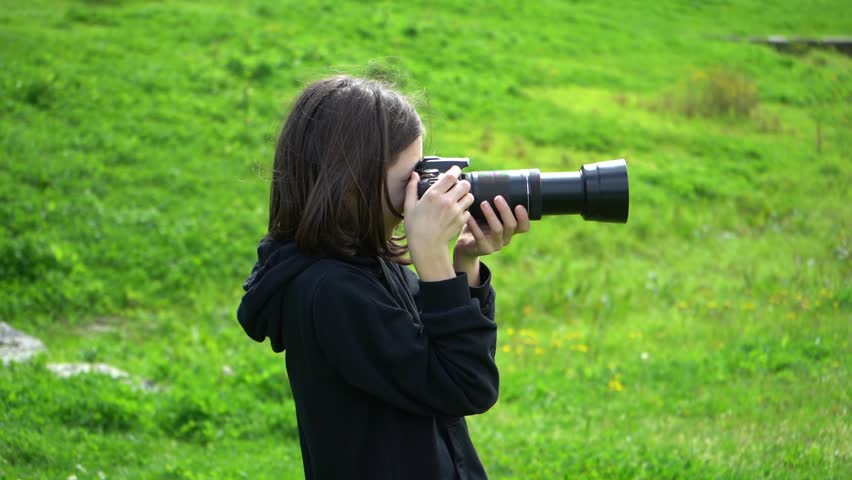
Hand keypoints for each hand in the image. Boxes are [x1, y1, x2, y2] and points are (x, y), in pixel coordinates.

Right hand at [404, 166, 474, 280]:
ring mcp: (456, 211)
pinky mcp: (461, 220)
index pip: (451, 175)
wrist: (426, 246)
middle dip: (462, 183)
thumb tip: (414, 175)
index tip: (455, 171)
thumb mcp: (409, 206)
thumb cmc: (415, 227)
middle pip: (465, 184)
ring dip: (465, 196)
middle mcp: (447, 201)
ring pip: (470, 196)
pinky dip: (464, 210)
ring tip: (458, 200)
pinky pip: (468, 210)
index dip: (455, 170)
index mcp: (434, 194)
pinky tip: (456, 213)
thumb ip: (412, 188)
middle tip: (456, 187)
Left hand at [454, 195, 530, 260]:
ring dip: (491, 215)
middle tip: (497, 197)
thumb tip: (491, 179)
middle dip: (505, 211)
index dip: (524, 217)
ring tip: (483, 203)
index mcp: (510, 230)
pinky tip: (470, 216)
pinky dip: (474, 225)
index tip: (519, 205)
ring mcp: (495, 245)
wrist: (466, 246)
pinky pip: (480, 236)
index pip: (524, 226)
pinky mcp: (483, 248)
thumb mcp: (488, 216)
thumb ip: (493, 205)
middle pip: (511, 225)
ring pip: (497, 230)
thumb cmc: (479, 226)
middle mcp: (506, 238)